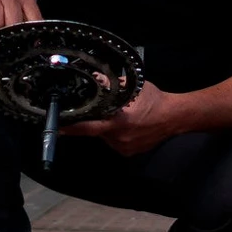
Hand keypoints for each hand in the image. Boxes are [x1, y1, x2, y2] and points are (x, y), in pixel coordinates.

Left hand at [60, 81, 181, 155]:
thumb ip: (111, 85)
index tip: (58, 126)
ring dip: (108, 128)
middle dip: (97, 121)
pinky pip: (115, 143)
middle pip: (96, 131)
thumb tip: (93, 78)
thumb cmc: (154, 99)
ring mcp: (124, 148)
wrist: (174, 117)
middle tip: (106, 112)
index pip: (87, 127)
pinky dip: (117, 135)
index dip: (71, 127)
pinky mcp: (129, 153)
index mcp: (118, 122)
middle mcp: (118, 138)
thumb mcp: (131, 87)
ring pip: (106, 137)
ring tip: (123, 117)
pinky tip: (129, 126)